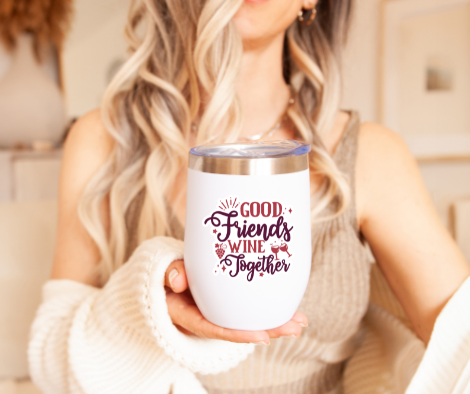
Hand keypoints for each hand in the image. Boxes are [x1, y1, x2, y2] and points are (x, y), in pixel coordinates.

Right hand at [164, 259, 307, 344]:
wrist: (168, 285)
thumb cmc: (166, 283)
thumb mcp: (163, 278)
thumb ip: (170, 274)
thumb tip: (178, 281)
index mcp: (193, 318)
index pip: (218, 329)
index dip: (240, 335)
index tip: (263, 337)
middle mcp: (211, 319)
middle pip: (242, 328)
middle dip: (270, 330)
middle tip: (296, 328)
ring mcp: (222, 312)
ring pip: (250, 320)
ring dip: (275, 321)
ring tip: (300, 321)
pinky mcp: (229, 305)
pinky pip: (250, 308)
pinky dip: (268, 308)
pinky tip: (288, 307)